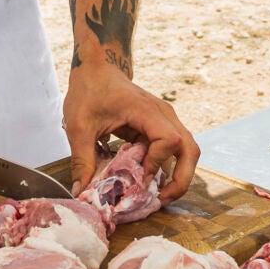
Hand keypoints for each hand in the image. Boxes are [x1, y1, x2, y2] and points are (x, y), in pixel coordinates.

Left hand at [64, 61, 199, 203]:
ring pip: (186, 152)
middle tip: (161, 200)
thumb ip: (82, 160)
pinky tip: (145, 182)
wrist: (98, 68)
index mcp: (147, 111)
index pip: (169, 140)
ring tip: (156, 196)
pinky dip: (163, 169)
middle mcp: (164, 116)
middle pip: (190, 149)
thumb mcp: (79, 126)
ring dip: (176, 176)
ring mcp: (165, 121)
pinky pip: (171, 152)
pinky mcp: (159, 128)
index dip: (157, 163)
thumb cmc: (90, 90)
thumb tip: (81, 192)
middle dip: (181, 179)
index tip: (137, 178)